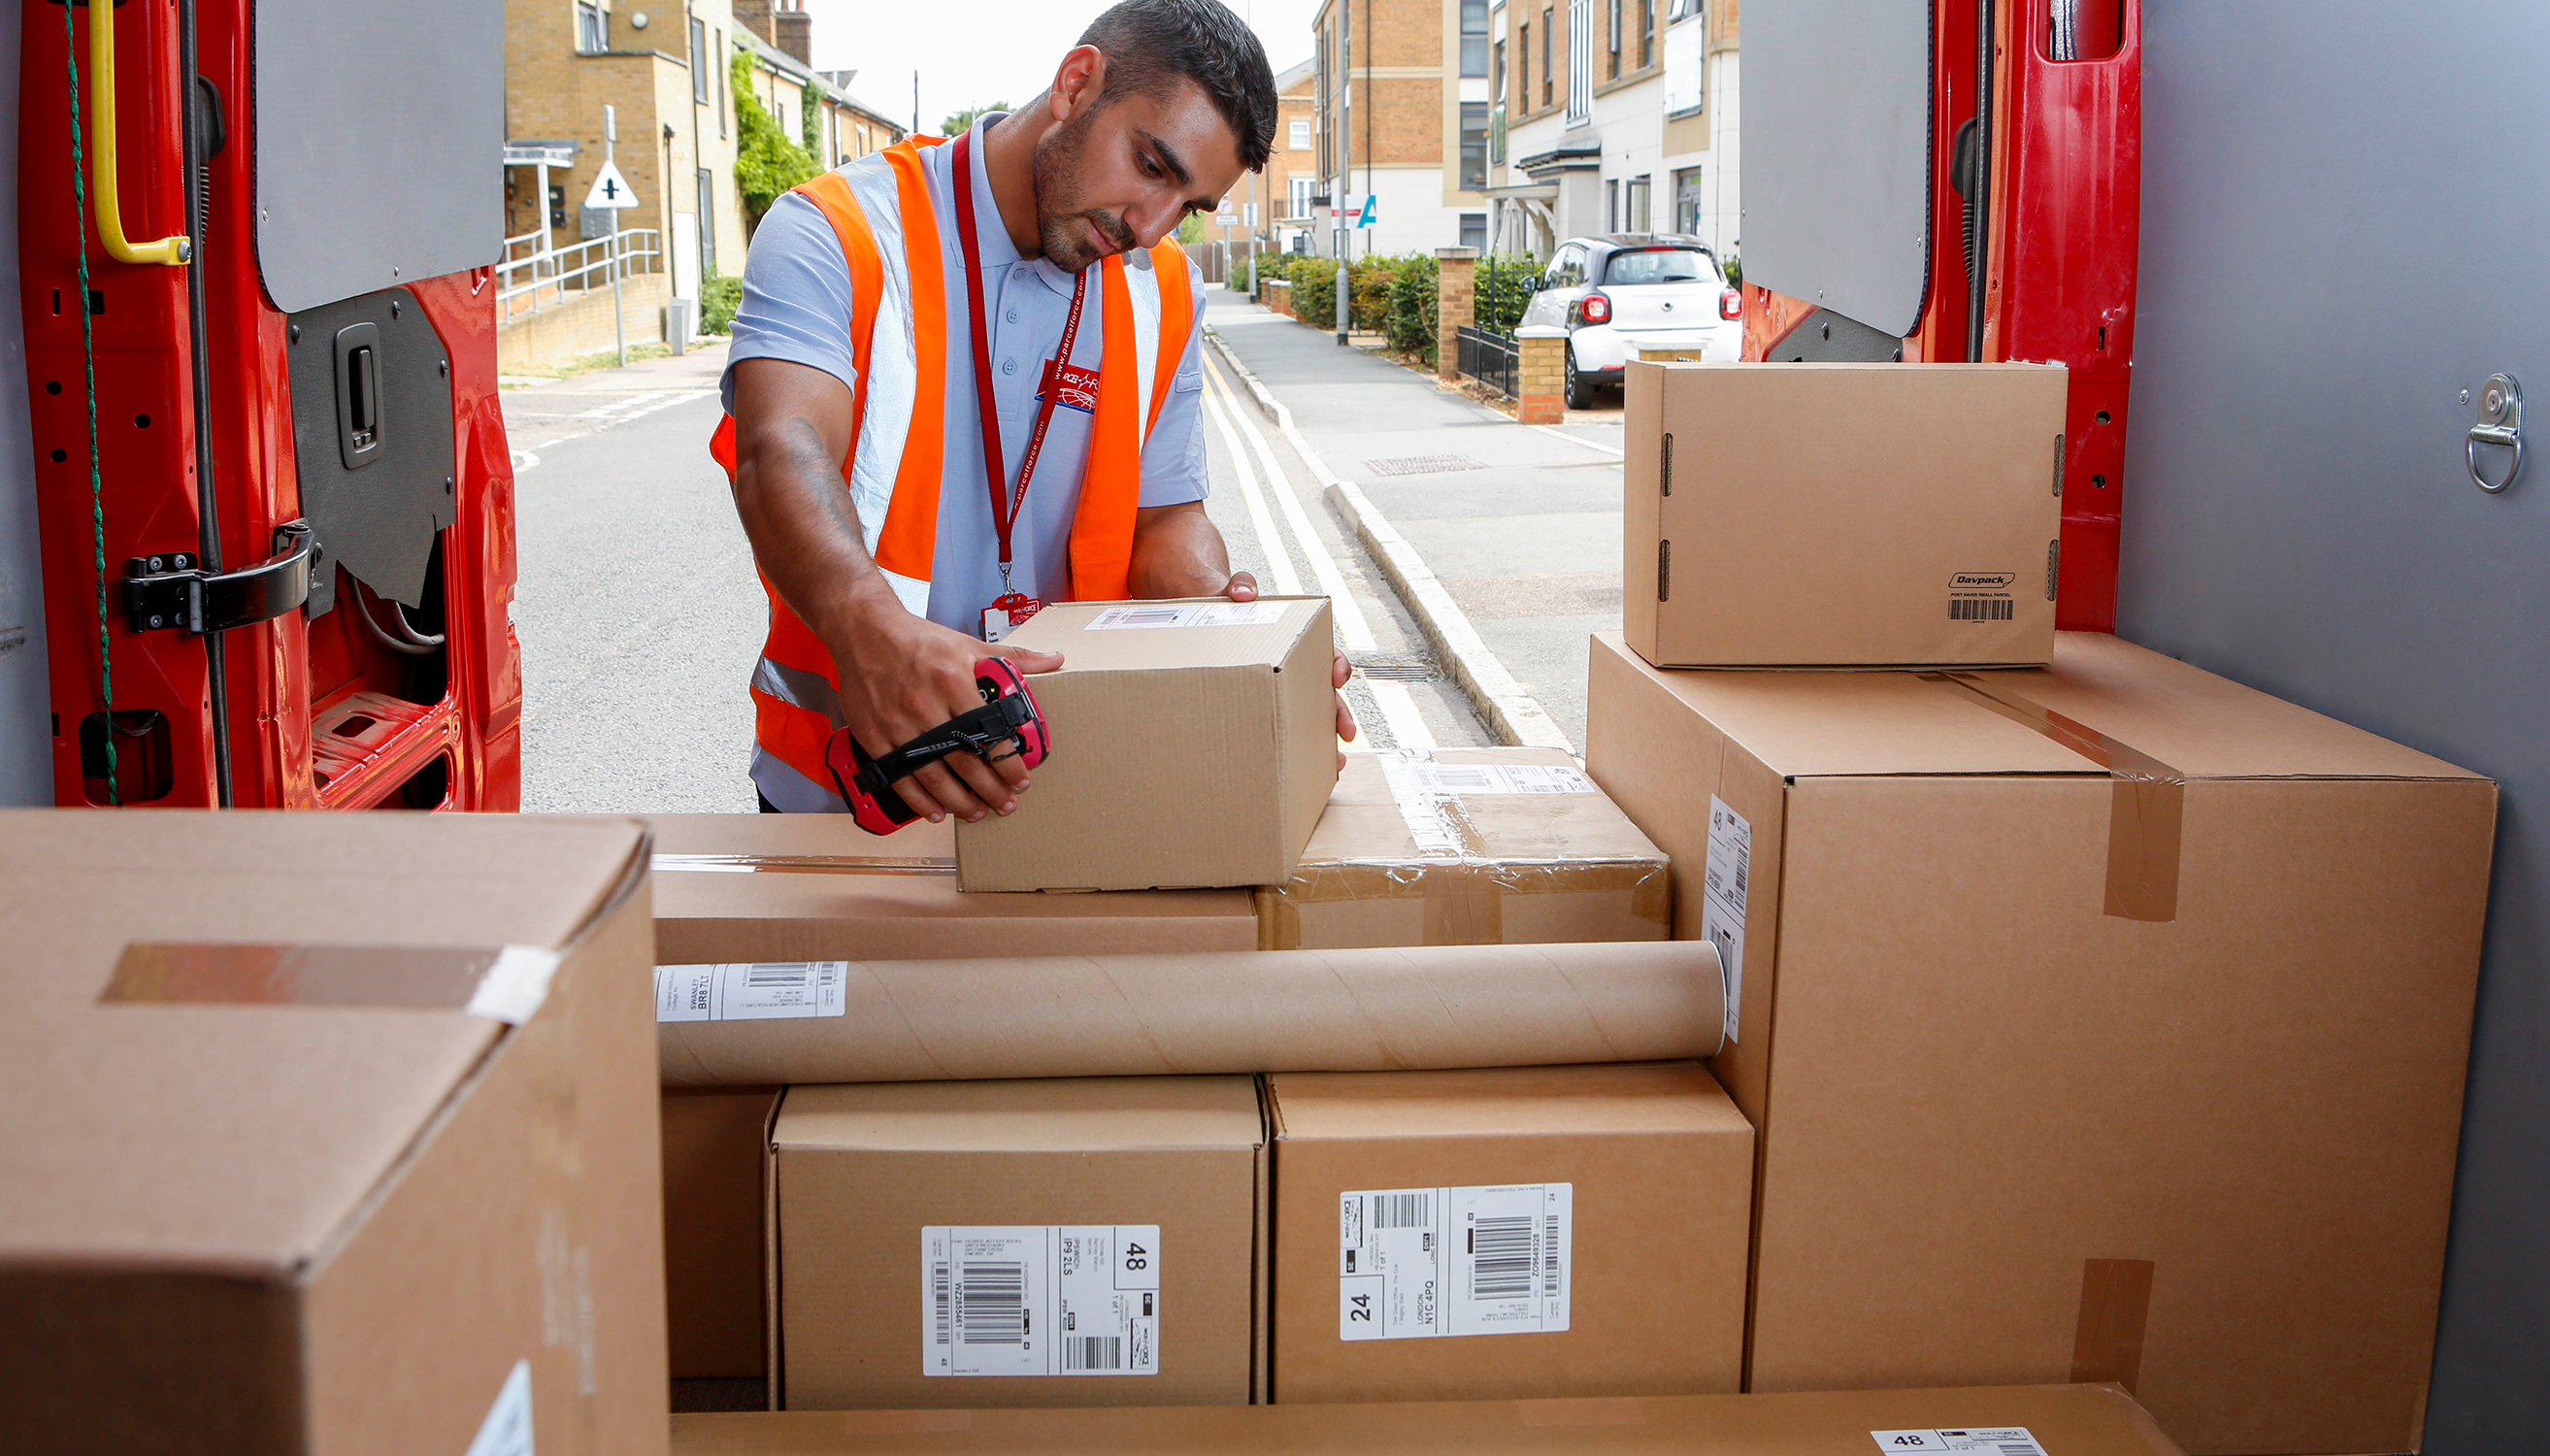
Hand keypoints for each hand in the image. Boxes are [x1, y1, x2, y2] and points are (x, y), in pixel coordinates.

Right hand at [828, 601, 1062, 822]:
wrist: (864, 631)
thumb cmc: (918, 639)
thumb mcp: (968, 645)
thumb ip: (1013, 658)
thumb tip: (1054, 660)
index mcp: (953, 681)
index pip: (989, 732)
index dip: (1008, 763)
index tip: (1021, 779)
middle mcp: (925, 705)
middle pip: (965, 760)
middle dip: (990, 789)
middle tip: (1007, 804)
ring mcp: (897, 724)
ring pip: (933, 776)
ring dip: (959, 801)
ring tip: (978, 813)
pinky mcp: (874, 735)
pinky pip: (900, 777)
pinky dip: (919, 800)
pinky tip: (937, 812)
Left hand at [1221, 573, 1357, 765]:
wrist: (1201, 618)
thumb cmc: (1221, 606)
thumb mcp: (1229, 592)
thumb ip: (1239, 586)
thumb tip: (1245, 593)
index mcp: (1293, 638)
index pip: (1324, 650)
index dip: (1336, 664)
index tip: (1337, 677)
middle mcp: (1292, 664)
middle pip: (1323, 691)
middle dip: (1338, 713)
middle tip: (1346, 732)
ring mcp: (1279, 685)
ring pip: (1311, 715)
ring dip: (1325, 739)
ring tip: (1336, 764)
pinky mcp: (1263, 702)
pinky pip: (1285, 727)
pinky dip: (1298, 748)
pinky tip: (1303, 770)